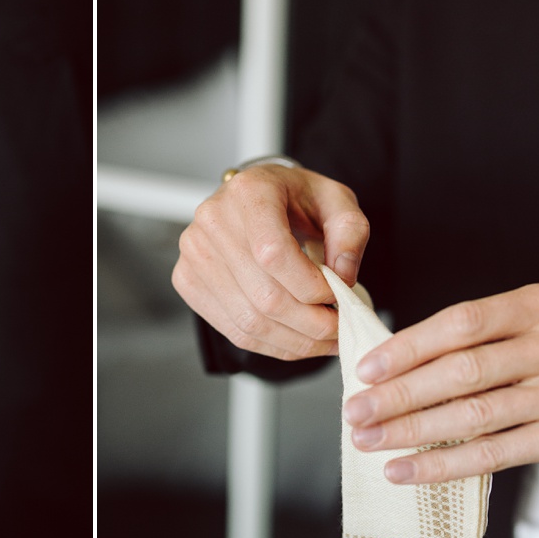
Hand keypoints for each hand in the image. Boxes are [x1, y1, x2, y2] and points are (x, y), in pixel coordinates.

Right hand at [172, 163, 371, 359]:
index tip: (337, 295)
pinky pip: (233, 329)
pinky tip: (296, 339)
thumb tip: (343, 277)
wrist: (255, 197)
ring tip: (324, 339)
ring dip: (295, 341)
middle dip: (311, 324)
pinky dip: (272, 345)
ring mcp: (194, 253)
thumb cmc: (294, 198)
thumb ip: (350, 233)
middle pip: (264, 296)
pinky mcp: (188, 280)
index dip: (310, 286)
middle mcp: (213, 220)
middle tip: (340, 328)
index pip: (273, 253)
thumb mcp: (337, 200)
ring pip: (249, 321)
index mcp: (249, 192)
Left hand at [343, 282, 538, 483]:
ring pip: (473, 415)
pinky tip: (409, 470)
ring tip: (371, 441)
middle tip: (356, 410)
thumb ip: (490, 333)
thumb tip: (406, 358)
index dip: (409, 346)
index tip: (367, 367)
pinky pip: (496, 453)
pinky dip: (445, 464)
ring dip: (412, 431)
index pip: (462, 322)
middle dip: (399, 394)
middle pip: (461, 371)